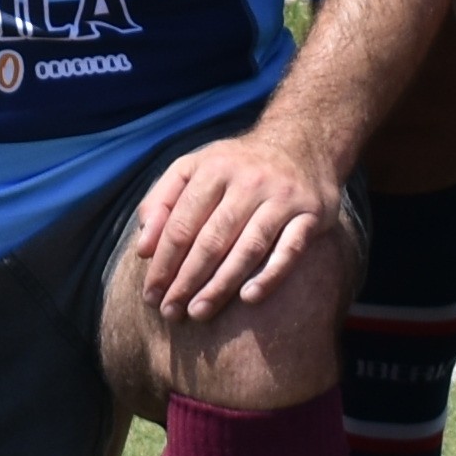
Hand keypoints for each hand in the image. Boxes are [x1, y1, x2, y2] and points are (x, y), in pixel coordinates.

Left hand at [130, 134, 348, 323]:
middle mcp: (248, 181)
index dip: (163, 263)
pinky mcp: (311, 214)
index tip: (151, 295)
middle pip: (211, 239)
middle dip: (187, 280)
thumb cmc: (236, 166)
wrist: (302, 142)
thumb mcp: (194, 167)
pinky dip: (270, 275)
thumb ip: (162, 201)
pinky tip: (249, 298)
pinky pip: (290, 250)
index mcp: (213, 168)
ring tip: (199, 312)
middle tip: (171, 313)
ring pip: (248, 248)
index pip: (181, 224)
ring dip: (221, 285)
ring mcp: (282, 197)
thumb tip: (144, 248)